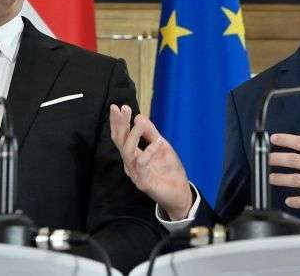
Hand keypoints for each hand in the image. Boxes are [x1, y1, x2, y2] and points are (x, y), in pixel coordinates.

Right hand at [110, 104, 192, 219]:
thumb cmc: (169, 170)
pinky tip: (158, 142)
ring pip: (127, 152)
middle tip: (122, 109)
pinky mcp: (143, 182)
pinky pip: (142, 164)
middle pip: (120, 142)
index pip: (122, 136)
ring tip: (140, 122)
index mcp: (133, 154)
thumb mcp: (162, 146)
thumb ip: (151, 133)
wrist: (180, 192)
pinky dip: (149, 151)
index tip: (119, 106)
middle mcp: (130, 163)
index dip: (119, 122)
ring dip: (133, 135)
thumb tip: (140, 117)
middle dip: (120, 124)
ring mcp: (135, 173)